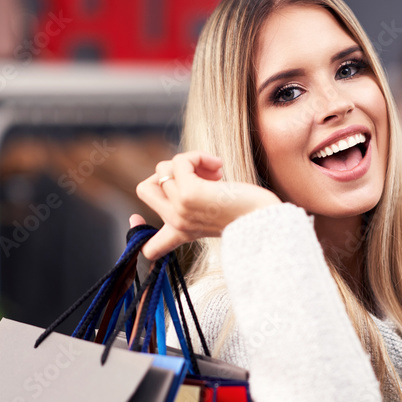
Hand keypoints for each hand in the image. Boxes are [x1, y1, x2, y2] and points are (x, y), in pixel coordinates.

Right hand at [134, 151, 280, 259]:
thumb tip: (168, 170)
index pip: (148, 245)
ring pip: (163, 169)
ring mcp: (180, 209)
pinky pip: (179, 161)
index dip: (137, 226)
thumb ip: (190, 199)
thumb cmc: (248, 212)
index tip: (137, 218)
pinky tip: (217, 166)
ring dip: (190, 161)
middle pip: (144, 187)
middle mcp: (176, 222)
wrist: (265, 219)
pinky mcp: (188, 194)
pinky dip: (197, 156)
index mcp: (182, 232)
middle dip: (168, 172)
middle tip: (199, 175)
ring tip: (214, 172)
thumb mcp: (214, 211)